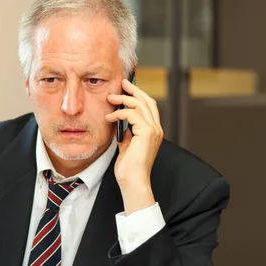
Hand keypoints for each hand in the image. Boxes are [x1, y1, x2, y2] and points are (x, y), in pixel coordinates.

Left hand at [106, 78, 163, 214]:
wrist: (133, 181)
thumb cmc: (129, 169)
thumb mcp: (126, 147)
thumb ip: (127, 135)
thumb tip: (120, 125)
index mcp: (153, 131)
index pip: (148, 107)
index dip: (138, 95)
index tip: (125, 89)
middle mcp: (156, 129)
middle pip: (147, 101)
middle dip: (134, 90)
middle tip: (121, 83)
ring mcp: (153, 130)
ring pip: (141, 104)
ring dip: (124, 99)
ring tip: (110, 98)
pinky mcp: (147, 133)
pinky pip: (133, 114)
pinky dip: (120, 113)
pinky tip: (109, 118)